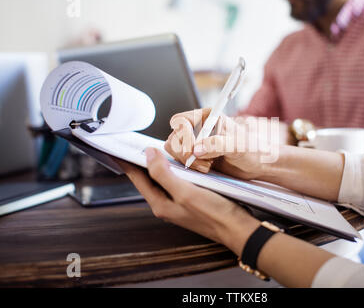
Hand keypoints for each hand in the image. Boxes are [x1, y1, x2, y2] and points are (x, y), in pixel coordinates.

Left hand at [119, 147, 259, 255]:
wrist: (237, 228)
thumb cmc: (213, 213)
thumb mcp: (185, 192)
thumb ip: (164, 174)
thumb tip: (148, 155)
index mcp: (160, 204)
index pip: (137, 179)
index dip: (127, 162)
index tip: (117, 149)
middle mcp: (166, 205)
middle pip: (148, 179)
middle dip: (141, 162)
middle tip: (135, 143)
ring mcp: (178, 203)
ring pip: (162, 179)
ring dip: (157, 164)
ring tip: (152, 148)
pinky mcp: (190, 200)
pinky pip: (176, 181)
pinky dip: (173, 169)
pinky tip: (178, 161)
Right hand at [165, 108, 277, 179]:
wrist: (257, 164)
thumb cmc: (252, 148)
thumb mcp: (237, 145)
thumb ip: (218, 144)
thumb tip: (197, 149)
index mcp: (206, 117)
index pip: (180, 121)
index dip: (183, 136)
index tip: (193, 149)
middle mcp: (198, 128)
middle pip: (174, 138)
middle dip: (185, 152)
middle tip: (201, 161)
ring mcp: (196, 144)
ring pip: (175, 151)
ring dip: (188, 161)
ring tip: (208, 165)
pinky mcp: (196, 157)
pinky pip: (182, 162)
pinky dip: (191, 167)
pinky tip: (208, 168)